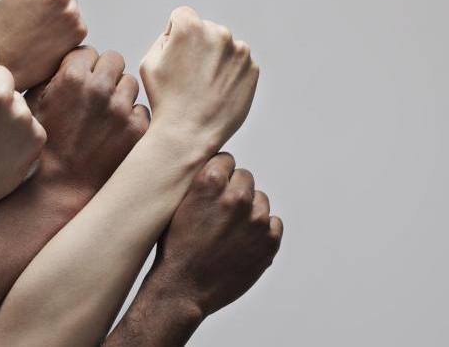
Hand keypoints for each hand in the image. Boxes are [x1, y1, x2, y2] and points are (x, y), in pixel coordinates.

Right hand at [25, 46, 149, 200]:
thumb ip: (52, 75)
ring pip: (130, 83)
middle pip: (114, 60)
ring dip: (120, 95)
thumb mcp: (35, 104)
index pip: (87, 52)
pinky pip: (141, 110)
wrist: (62, 186)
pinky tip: (115, 132)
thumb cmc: (46, 145)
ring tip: (105, 115)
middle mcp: (100, 88)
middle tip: (95, 95)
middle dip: (105, 74)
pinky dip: (131, 119)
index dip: (82, 67)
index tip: (79, 82)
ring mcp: (122, 109)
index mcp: (72, 77)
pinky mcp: (138, 129)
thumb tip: (68, 59)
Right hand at [140, 6, 258, 154]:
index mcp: (190, 27)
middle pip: (206, 30)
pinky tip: (216, 93)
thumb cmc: (164, 100)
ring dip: (216, 60)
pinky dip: (229, 75)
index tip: (175, 58)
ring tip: (202, 87)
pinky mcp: (252, 69)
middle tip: (188, 77)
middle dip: (198, 47)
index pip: (183, 16)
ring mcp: (239, 51)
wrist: (189, 134)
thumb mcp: (149, 63)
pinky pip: (238, 65)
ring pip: (224, 48)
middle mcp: (218, 33)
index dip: (175, 37)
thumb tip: (179, 33)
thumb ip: (164, 38)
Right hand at [147, 152, 282, 316]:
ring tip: (230, 231)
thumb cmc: (175, 248)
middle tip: (221, 212)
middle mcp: (236, 197)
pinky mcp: (269, 241)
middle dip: (234, 190)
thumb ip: (199, 182)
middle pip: (245, 177)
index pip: (227, 160)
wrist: (183, 288)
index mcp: (210, 183)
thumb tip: (217, 167)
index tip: (214, 187)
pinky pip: (273, 223)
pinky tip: (242, 242)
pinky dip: (261, 231)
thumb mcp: (176, 205)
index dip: (219, 173)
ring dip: (249, 211)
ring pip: (260, 200)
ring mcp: (256, 220)